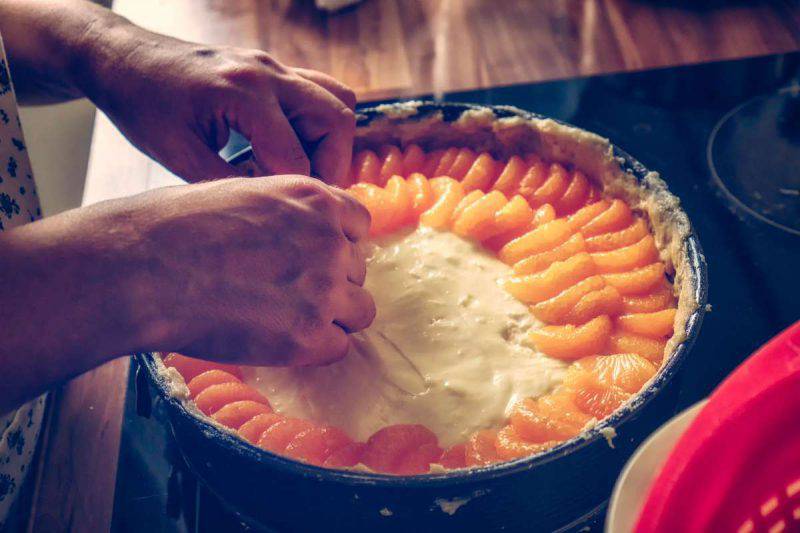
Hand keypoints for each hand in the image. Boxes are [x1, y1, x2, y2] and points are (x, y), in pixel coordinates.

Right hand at [0, 176, 373, 408]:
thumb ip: (288, 214)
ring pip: (360, 310)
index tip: (314, 258)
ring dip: (332, 317)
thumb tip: (299, 238)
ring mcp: (324, 287)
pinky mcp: (309, 334)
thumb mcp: (244, 195)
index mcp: (314, 198)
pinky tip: (281, 340)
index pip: (358, 224)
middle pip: (359, 269)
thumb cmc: (175, 228)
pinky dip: (315, 348)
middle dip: (332, 281)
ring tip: (287, 319)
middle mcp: (329, 240)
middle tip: (288, 293)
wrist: (145, 268)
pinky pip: (339, 347)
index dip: (338, 244)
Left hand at [80, 26, 356, 184]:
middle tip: (310, 194)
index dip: (295, 193)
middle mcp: (266, 73)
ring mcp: (272, 65)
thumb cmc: (141, 103)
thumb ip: (229, 183)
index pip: (296, 157)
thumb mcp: (178, 155)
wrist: (123, 57)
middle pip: (337, 120)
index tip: (286, 214)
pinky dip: (317, 122)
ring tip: (304, 169)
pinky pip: (318, 90)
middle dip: (332, 165)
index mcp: (242, 94)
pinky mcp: (270, 67)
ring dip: (331, 140)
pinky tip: (291, 144)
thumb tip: (270, 209)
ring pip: (336, 99)